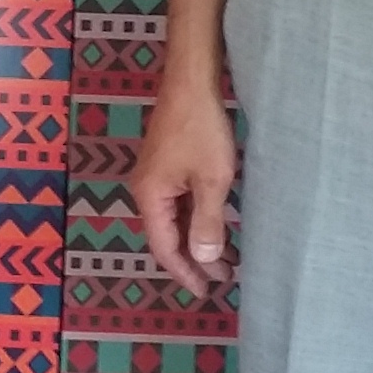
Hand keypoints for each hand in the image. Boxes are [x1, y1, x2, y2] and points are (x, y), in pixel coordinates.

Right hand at [131, 80, 240, 298]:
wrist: (192, 81)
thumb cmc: (202, 130)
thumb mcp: (212, 179)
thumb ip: (207, 222)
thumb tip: (203, 260)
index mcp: (149, 196)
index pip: (164, 247)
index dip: (184, 272)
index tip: (206, 291)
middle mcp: (146, 189)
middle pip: (167, 235)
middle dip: (193, 259)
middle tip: (223, 278)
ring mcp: (156, 176)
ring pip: (175, 219)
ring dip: (198, 239)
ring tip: (227, 258)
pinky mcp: (168, 164)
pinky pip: (180, 202)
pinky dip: (197, 218)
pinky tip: (217, 225)